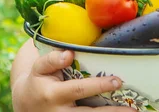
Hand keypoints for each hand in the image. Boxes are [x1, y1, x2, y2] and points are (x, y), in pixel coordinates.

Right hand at [12, 49, 134, 111]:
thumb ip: (51, 60)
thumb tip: (68, 53)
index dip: (98, 85)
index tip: (117, 80)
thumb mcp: (38, 68)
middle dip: (111, 111)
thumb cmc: (39, 81)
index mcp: (53, 94)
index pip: (79, 89)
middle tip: (131, 108)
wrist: (27, 104)